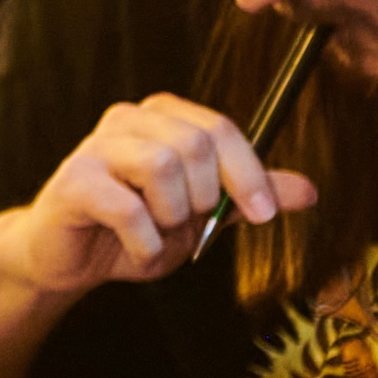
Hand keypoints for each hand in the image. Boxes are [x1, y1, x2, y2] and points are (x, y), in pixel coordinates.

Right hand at [0, 94, 316, 295]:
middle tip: (189, 226)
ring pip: (162, 165)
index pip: (220, 128)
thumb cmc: (134, 230)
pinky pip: (128, 208)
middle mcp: (128, 120)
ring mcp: (96, 147)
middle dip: (205, 197)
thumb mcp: (201, 215)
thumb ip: (247, 197)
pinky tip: (136, 251)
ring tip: (158, 234)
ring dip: (171, 217)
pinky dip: (144, 243)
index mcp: (163, 118)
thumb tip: (309, 191)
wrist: (69, 259)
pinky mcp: (73, 181)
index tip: (262, 213)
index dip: (249, 171)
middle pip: (194, 143)